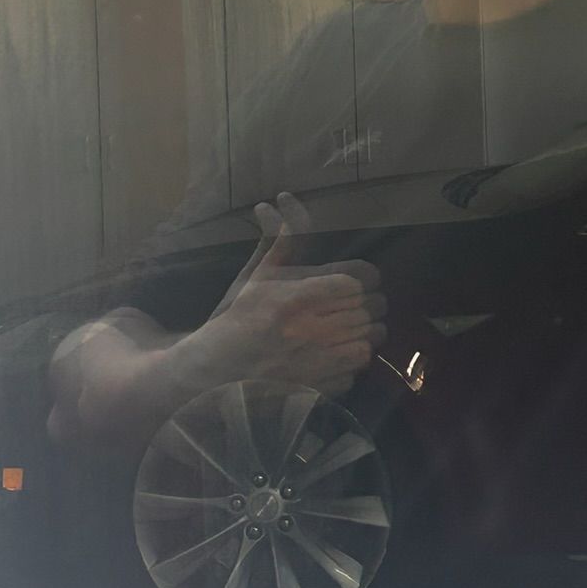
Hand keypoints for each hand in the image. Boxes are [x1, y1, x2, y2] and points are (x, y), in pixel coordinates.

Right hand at [196, 191, 384, 398]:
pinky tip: (337, 356)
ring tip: (350, 330)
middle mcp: (310, 329)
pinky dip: (353, 363)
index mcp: (297, 298)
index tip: (353, 285)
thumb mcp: (259, 275)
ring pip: (369, 340)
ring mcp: (317, 362)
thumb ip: (283, 240)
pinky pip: (357, 369)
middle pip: (369, 310)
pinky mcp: (319, 387)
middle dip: (366, 306)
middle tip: (353, 307)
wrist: (217, 370)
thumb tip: (284, 199)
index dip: (360, 281)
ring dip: (365, 333)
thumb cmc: (240, 318)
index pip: (355, 281)